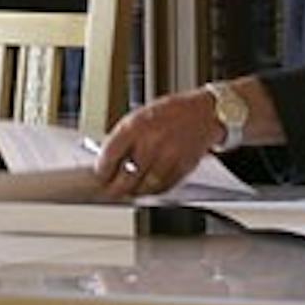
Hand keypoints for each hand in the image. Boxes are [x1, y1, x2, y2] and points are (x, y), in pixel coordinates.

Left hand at [93, 90, 224, 197]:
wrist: (205, 113)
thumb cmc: (172, 112)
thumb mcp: (141, 116)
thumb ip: (124, 139)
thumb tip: (108, 161)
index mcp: (135, 125)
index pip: (108, 157)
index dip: (101, 172)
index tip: (99, 177)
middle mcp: (150, 142)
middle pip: (125, 179)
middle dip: (115, 188)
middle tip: (110, 190)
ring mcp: (167, 157)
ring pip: (143, 187)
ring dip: (134, 191)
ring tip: (129, 190)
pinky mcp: (181, 169)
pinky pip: (162, 188)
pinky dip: (153, 191)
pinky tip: (148, 186)